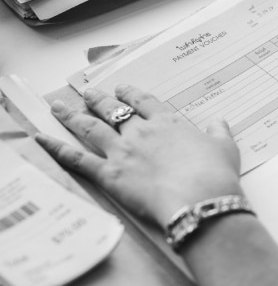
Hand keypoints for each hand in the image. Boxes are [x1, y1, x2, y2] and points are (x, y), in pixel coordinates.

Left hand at [36, 84, 242, 227]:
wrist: (200, 197)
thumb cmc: (215, 173)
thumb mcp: (225, 148)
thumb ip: (218, 132)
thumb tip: (219, 122)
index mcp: (169, 123)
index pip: (145, 102)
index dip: (131, 93)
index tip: (123, 88)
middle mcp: (142, 132)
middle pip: (114, 110)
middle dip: (99, 100)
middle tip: (90, 93)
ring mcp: (122, 151)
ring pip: (92, 127)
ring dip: (74, 116)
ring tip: (61, 107)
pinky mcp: (109, 173)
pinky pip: (78, 159)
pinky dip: (57, 149)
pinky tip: (43, 140)